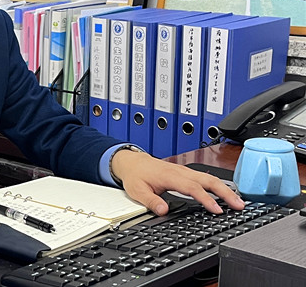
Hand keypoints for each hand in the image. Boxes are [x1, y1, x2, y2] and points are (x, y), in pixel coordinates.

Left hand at [111, 149, 245, 215]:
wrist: (132, 162)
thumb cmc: (136, 175)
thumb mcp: (138, 190)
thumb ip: (151, 201)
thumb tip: (163, 211)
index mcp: (171, 176)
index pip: (193, 188)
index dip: (207, 199)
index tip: (218, 210)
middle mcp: (181, 172)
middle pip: (208, 180)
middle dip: (225, 192)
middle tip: (239, 205)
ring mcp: (185, 171)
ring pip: (209, 178)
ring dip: (225, 189)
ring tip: (238, 202)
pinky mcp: (186, 173)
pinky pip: (205, 178)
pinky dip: (218, 185)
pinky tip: (225, 193)